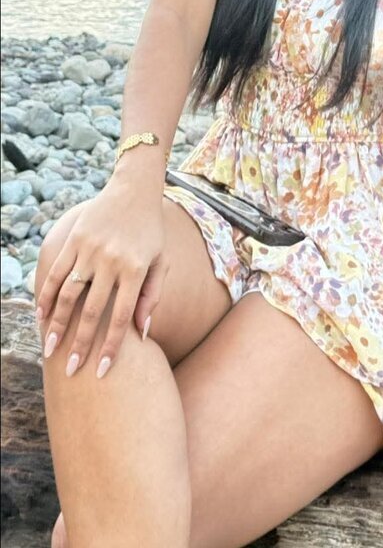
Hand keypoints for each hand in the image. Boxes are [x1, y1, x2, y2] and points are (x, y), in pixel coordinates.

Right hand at [35, 176, 166, 379]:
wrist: (134, 190)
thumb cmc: (151, 231)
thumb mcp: (161, 261)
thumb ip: (152, 296)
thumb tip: (142, 333)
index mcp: (136, 269)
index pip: (121, 317)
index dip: (110, 346)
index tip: (101, 371)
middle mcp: (112, 262)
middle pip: (92, 312)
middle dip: (81, 344)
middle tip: (71, 369)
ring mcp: (90, 251)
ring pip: (69, 295)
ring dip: (58, 325)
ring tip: (50, 349)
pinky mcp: (74, 241)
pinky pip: (57, 272)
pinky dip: (47, 295)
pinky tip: (41, 316)